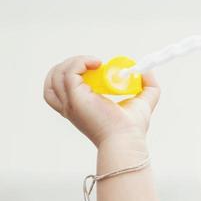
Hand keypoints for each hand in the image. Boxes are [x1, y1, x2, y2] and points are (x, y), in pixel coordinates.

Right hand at [42, 55, 161, 148]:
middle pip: (53, 80)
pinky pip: (69, 73)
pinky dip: (80, 62)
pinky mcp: (75, 98)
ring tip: (96, 64)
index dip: (75, 72)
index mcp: (79, 107)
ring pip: (56, 75)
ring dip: (74, 62)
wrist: (127, 138)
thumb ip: (147, 86)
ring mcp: (70, 103)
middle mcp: (70, 106)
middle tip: (93, 65)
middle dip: (69, 65)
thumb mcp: (143, 102)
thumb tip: (146, 71)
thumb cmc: (131, 128)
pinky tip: (97, 64)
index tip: (99, 68)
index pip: (61, 87)